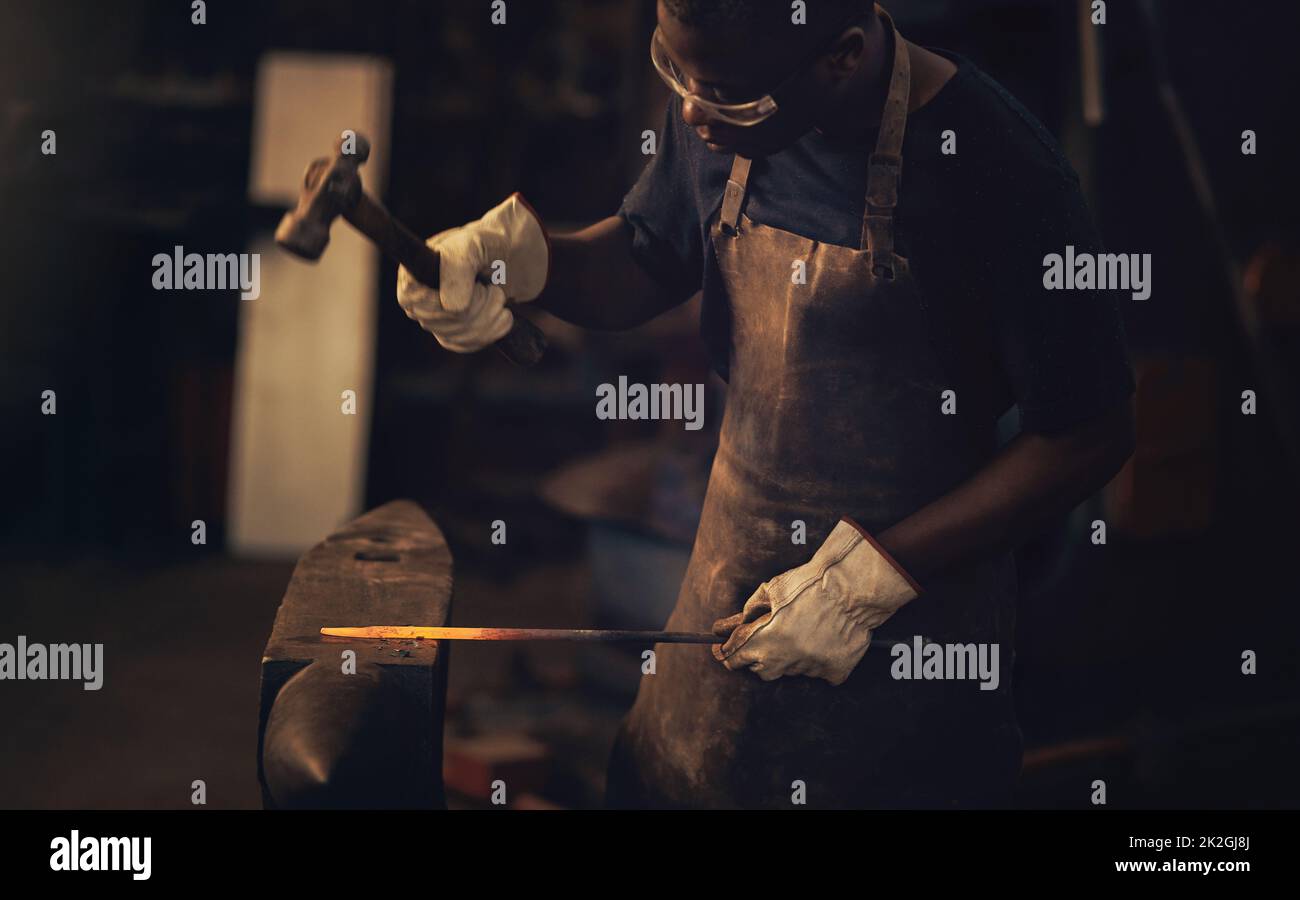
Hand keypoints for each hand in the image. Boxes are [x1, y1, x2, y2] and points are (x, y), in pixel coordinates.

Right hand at [396, 193, 548, 352]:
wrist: (514, 257)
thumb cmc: (489, 245)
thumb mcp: (471, 245)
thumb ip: (456, 269)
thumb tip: (451, 308)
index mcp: (413, 272)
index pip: (414, 300)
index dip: (450, 298)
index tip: (476, 283)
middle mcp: (418, 297)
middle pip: (441, 322)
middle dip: (478, 306)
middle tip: (491, 287)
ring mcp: (435, 318)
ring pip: (458, 336)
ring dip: (489, 317)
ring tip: (498, 296)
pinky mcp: (454, 333)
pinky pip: (466, 345)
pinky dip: (491, 332)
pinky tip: (502, 315)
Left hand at [712, 519, 920, 685]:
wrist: (852, 587)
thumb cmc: (809, 583)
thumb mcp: (771, 589)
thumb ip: (748, 612)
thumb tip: (727, 626)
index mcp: (762, 641)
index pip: (732, 657)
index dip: (725, 651)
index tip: (723, 647)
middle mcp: (783, 661)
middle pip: (759, 669)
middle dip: (756, 655)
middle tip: (766, 636)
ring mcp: (809, 669)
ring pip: (790, 669)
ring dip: (788, 655)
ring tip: (801, 629)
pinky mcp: (834, 672)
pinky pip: (819, 672)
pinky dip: (817, 660)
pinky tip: (823, 640)